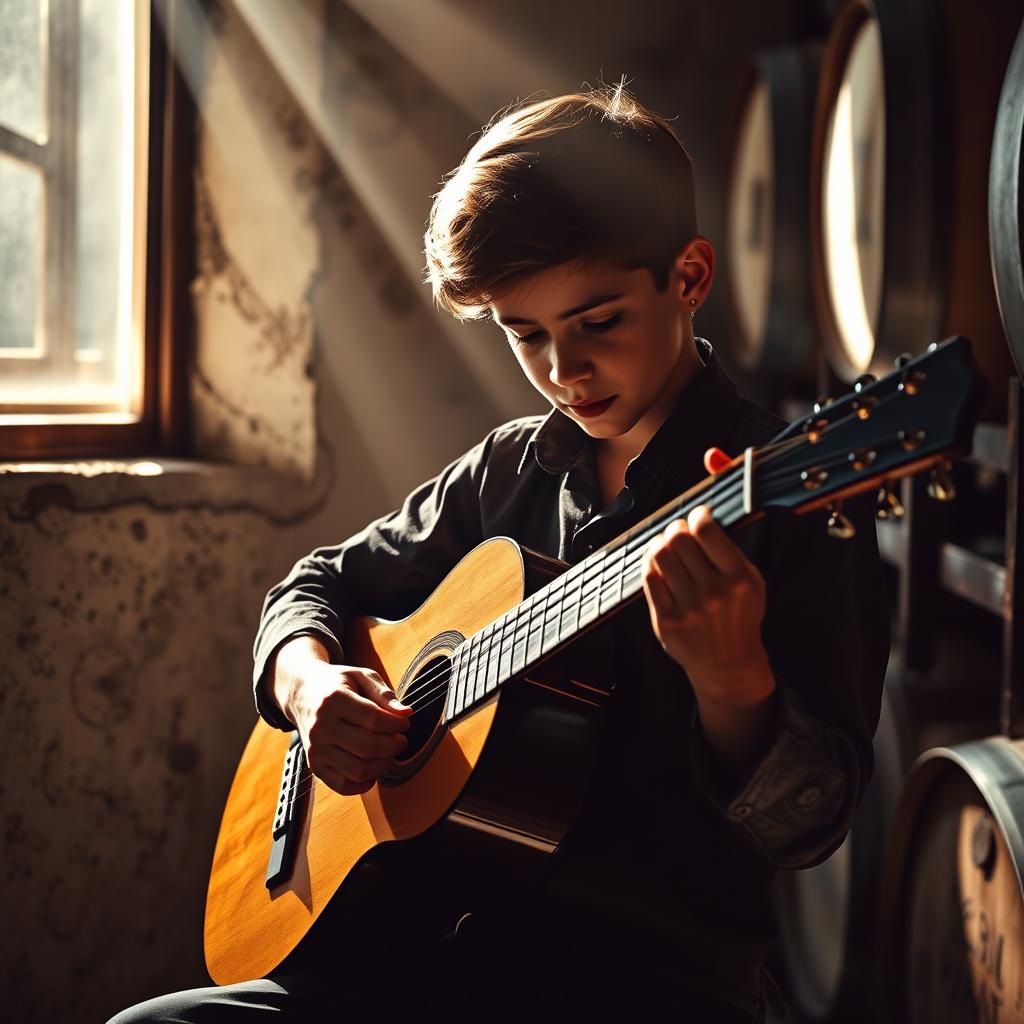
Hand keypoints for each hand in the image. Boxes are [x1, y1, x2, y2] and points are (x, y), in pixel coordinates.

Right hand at [271, 636, 410, 795]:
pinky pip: (343, 786)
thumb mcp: (361, 676)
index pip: (375, 719)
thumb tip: (406, 713)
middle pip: (368, 747)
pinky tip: (373, 769)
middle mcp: (321, 727)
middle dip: (394, 746)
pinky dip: (363, 783)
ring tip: (389, 753)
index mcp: (334, 700)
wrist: (301, 694)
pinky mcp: (314, 766)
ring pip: (358, 770)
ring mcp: (316, 749)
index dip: (398, 724)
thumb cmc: (337, 684)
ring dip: (383, 765)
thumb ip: (384, 693)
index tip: (404, 722)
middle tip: (401, 739)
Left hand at [641, 447, 771, 707]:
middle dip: (676, 529)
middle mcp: (715, 594)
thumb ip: (728, 521)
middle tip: (681, 534)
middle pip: (677, 540)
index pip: (706, 529)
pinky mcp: (666, 622)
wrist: (729, 662)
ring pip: (659, 556)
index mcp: (740, 577)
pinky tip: (662, 567)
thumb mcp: (749, 571)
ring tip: (671, 549)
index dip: (697, 516)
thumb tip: (713, 454)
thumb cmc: (740, 609)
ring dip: (661, 545)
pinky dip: (651, 565)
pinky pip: (648, 578)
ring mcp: (689, 610)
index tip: (699, 519)